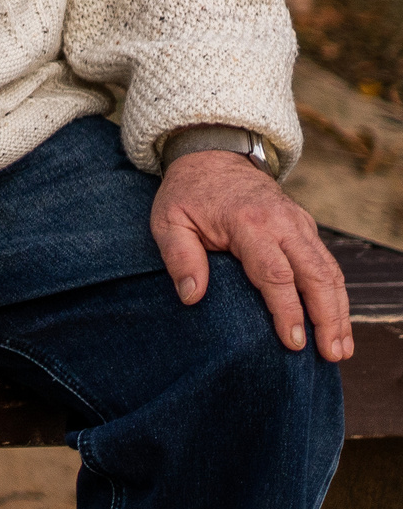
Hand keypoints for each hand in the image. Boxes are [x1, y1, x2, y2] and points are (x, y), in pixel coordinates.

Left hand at [152, 149, 352, 360]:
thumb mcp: (168, 220)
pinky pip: (328, 264)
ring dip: (339, 310)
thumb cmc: (188, 194)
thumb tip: (192, 297)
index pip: (275, 273)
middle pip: (316, 274)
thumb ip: (179, 257)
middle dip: (327, 317)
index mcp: (248, 223)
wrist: (213, 155)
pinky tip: (337, 322)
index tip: (293, 342)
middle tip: (330, 354)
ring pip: (330, 271)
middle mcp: (282, 223)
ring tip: (340, 348)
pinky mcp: (306, 227)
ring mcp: (299, 224)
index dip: (287, 310)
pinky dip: (336, 294)